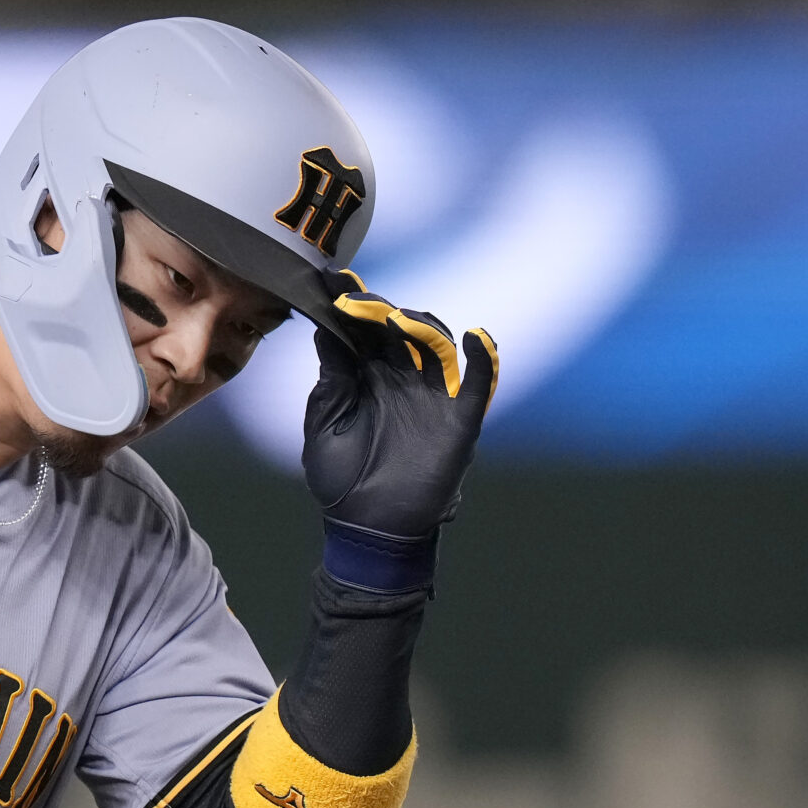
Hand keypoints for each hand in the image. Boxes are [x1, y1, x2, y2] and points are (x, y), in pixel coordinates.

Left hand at [302, 274, 497, 591]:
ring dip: (420, 326)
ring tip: (397, 321)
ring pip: (435, 344)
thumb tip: (324, 329)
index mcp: (364, 376)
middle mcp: (400, 377)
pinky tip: (476, 337)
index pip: (361, 329)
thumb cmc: (340, 478)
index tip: (331, 279)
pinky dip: (484, 358)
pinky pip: (477, 384)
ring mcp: (431, 395)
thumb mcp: (325, 423)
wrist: (366, 528)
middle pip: (398, 327)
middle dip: (378, 310)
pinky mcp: (458, 420)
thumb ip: (331, 379)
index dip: (350, 303)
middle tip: (355, 303)